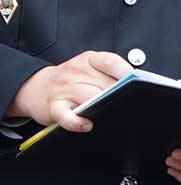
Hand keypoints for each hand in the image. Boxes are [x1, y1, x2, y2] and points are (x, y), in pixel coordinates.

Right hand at [5, 51, 131, 130]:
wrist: (37, 87)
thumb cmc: (72, 79)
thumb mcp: (89, 68)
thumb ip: (109, 73)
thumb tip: (136, 86)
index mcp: (88, 60)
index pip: (110, 62)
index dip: (126, 72)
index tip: (139, 82)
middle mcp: (76, 72)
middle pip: (104, 84)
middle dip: (119, 94)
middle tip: (130, 103)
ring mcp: (64, 89)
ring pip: (89, 97)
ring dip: (103, 106)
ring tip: (114, 112)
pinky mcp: (54, 107)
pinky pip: (66, 115)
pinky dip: (76, 122)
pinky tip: (87, 125)